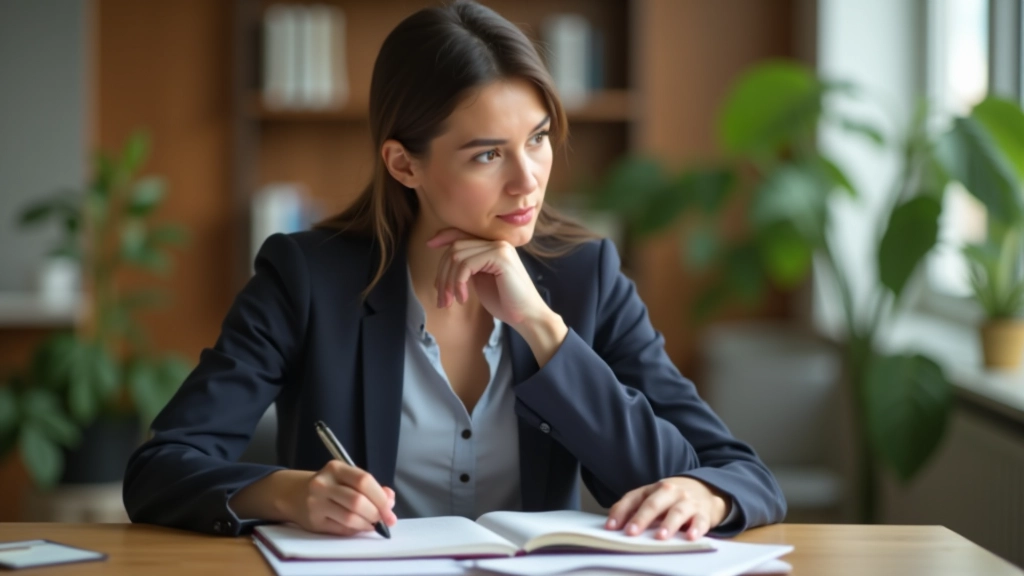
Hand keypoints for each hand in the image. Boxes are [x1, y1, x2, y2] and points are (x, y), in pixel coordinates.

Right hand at [288, 460, 397, 535]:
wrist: (294, 494)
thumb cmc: (329, 486)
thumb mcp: (347, 478)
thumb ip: (370, 487)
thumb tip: (390, 500)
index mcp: (335, 468)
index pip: (364, 480)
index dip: (380, 497)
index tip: (390, 509)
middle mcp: (323, 484)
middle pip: (357, 501)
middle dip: (376, 513)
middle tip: (385, 521)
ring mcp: (316, 503)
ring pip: (350, 518)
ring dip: (367, 524)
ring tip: (374, 525)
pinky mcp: (314, 522)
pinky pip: (341, 529)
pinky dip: (356, 530)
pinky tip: (360, 527)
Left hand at [426, 228, 549, 327]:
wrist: (527, 316)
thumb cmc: (505, 302)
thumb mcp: (481, 281)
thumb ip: (468, 268)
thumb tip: (445, 265)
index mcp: (492, 246)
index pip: (463, 234)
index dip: (444, 236)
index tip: (429, 244)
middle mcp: (496, 242)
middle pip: (455, 247)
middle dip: (442, 274)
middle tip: (441, 299)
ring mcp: (499, 247)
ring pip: (457, 256)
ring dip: (448, 282)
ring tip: (450, 302)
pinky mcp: (500, 257)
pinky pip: (466, 265)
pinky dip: (458, 283)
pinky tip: (463, 298)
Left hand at [605, 477, 729, 540]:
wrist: (705, 489)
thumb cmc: (672, 498)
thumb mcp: (653, 497)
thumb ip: (633, 507)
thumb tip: (612, 523)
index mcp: (653, 489)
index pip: (633, 498)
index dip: (621, 512)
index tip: (611, 527)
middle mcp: (669, 492)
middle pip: (654, 504)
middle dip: (642, 518)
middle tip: (631, 532)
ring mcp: (687, 501)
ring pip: (677, 511)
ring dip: (668, 524)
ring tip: (660, 536)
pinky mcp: (703, 513)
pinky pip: (700, 521)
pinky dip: (696, 528)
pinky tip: (691, 537)